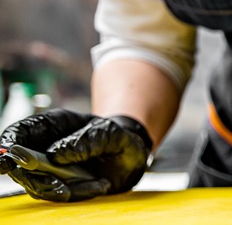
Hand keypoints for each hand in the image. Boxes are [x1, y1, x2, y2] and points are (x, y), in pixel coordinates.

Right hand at [0, 109, 151, 201]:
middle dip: (34, 176)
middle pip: (20, 163)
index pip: (19, 131)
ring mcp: (50, 167)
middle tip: (60, 184)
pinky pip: (58, 193)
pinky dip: (78, 193)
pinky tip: (99, 185)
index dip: (8, 145)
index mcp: (53, 124)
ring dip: (62, 188)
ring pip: (37, 183)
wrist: (132, 156)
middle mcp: (45, 145)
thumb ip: (88, 139)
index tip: (8, 160)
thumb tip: (58, 154)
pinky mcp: (59, 184)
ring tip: (94, 182)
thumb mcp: (111, 133)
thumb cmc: (118, 137)